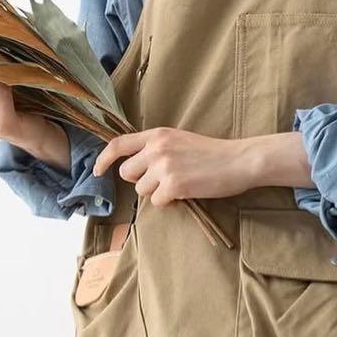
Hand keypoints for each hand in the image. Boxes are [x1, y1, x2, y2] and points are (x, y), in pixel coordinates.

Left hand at [91, 127, 253, 206]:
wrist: (239, 160)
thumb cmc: (211, 152)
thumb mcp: (179, 140)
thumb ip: (156, 148)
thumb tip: (135, 167)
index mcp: (158, 135)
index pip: (119, 144)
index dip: (104, 159)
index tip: (97, 171)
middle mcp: (157, 149)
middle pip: (127, 174)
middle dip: (140, 181)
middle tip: (162, 180)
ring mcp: (164, 167)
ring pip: (142, 190)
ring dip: (157, 192)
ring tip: (180, 183)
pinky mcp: (174, 186)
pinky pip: (158, 202)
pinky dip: (170, 201)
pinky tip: (186, 191)